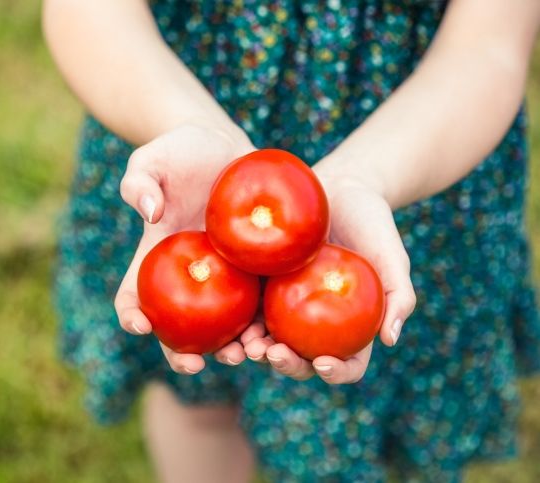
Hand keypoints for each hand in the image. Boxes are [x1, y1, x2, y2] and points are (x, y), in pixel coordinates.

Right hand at [114, 121, 255, 374]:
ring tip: (243, 355)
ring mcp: (224, 278)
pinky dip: (266, 324)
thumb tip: (150, 213)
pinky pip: (261, 304)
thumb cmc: (181, 150)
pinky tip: (278, 333)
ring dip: (230, 349)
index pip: (133, 295)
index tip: (138, 324)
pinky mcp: (257, 271)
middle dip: (182, 354)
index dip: (130, 315)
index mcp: (155, 258)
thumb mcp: (153, 158)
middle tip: (195, 364)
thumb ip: (140, 181)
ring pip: (223, 328)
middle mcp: (188, 277)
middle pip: (177, 328)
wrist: (225, 146)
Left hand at [245, 170, 416, 383]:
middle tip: (273, 354)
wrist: (338, 187)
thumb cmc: (372, 222)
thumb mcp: (392, 255)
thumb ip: (399, 295)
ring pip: (270, 341)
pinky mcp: (262, 286)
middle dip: (287, 366)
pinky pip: (248, 309)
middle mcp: (317, 324)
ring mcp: (287, 307)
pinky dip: (239, 323)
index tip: (321, 363)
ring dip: (256, 352)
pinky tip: (231, 322)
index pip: (347, 363)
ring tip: (247, 347)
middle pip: (302, 360)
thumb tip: (390, 339)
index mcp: (352, 326)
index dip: (336, 372)